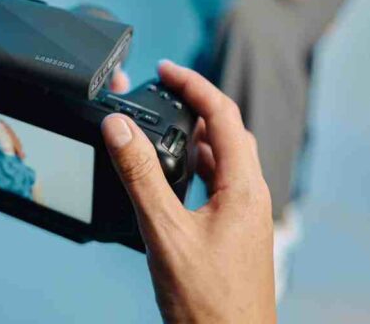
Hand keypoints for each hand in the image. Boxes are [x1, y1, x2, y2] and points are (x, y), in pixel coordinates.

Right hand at [101, 61, 274, 323]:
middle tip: (163, 91)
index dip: (194, 84)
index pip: (223, 114)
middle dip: (196, 104)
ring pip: (224, 157)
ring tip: (165, 122)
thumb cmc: (207, 301)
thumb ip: (141, 175)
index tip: (165, 69)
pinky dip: (196, 164)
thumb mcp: (165, 232)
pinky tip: (176, 173)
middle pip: (227, 131)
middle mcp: (250, 196)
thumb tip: (119, 128)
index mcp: (243, 187)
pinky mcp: (234, 231)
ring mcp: (244, 215)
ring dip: (196, 134)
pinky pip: (218, 182)